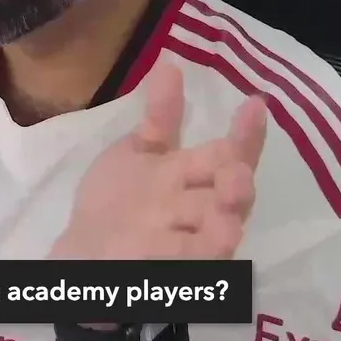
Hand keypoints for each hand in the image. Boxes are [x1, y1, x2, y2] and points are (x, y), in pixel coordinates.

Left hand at [49, 60, 267, 260]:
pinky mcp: (176, 275)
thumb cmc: (116, 201)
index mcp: (192, 175)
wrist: (85, 254)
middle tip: (234, 176)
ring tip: (224, 219)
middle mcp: (201, 208)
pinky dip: (193, 258)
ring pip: (221, 235)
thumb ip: (161, 118)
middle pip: (234, 195)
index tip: (255, 105)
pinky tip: (190, 248)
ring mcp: (192, 243)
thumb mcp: (135, 153)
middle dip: (238, 184)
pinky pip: (191, 268)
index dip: (245, 133)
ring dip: (224, 225)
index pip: (229, 153)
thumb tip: (169, 64)